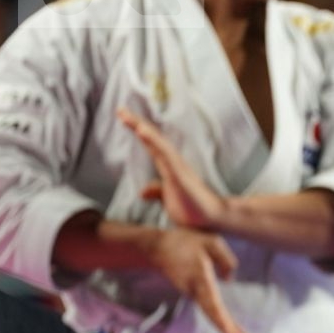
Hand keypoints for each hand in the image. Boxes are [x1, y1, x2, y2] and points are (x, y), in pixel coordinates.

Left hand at [119, 108, 229, 231]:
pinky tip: (142, 131)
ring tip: (127, 116)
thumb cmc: (195, 213)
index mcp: (170, 170)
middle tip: (120, 110)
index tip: (124, 119)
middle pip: (153, 140)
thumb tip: (142, 192)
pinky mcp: (180, 174)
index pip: (152, 147)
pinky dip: (153, 141)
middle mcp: (174, 165)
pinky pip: (164, 154)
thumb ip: (158, 193)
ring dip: (142, 129)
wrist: (214, 222)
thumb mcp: (171, 202)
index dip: (139, 133)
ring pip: (157, 143)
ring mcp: (177, 168)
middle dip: (137, 124)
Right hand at [143, 227, 249, 332]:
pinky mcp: (192, 293)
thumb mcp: (212, 242)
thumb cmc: (186, 242)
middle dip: (228, 332)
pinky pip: (209, 308)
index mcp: (201, 280)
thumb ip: (226, 259)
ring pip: (211, 314)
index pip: (214, 305)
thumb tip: (229, 279)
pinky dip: (220, 319)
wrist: (157, 246)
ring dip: (226, 328)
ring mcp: (192, 293)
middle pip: (213, 315)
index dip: (224, 323)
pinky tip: (230, 327)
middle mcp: (195, 291)